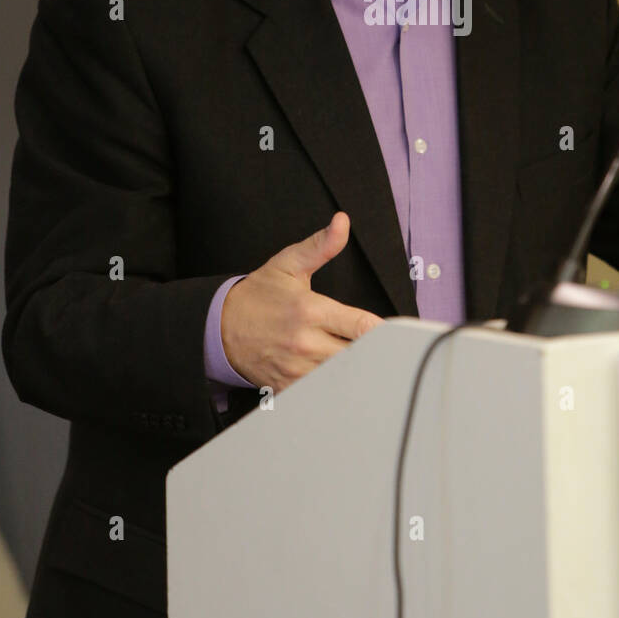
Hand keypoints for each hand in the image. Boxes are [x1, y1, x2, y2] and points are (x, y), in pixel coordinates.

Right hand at [220, 212, 383, 393]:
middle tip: (390, 349)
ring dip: (358, 371)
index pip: (362, 326)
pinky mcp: (288, 386)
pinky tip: (343, 380)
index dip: (386, 331)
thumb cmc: (259, 295)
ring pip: (342, 378)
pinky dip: (334, 388)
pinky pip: (321, 394)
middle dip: (376, 352)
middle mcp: (305, 342)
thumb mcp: (288, 264)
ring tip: (370, 365)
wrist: (220, 326)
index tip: (399, 331)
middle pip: (358, 355)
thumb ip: (321, 245)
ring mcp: (296, 368)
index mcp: (310, 310)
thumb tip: (342, 222)